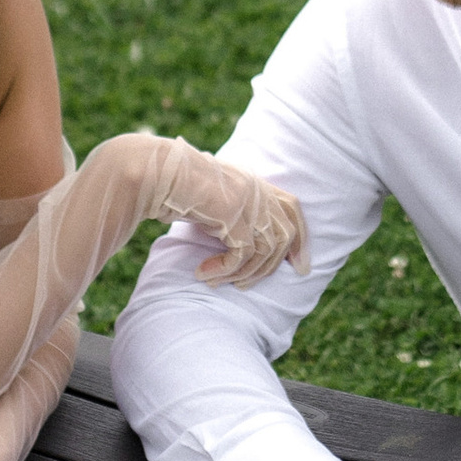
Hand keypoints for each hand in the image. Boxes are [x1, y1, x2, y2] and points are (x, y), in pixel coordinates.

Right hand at [167, 152, 306, 290]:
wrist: (159, 174)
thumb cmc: (175, 185)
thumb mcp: (213, 196)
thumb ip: (232, 211)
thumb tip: (236, 239)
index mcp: (255, 183)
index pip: (292, 207)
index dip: (301, 238)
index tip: (300, 265)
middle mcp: (257, 191)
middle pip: (284, 234)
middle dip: (275, 265)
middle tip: (248, 287)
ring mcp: (248, 202)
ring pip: (265, 250)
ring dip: (243, 273)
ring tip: (218, 282)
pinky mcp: (234, 216)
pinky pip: (241, 255)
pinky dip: (224, 270)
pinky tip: (203, 274)